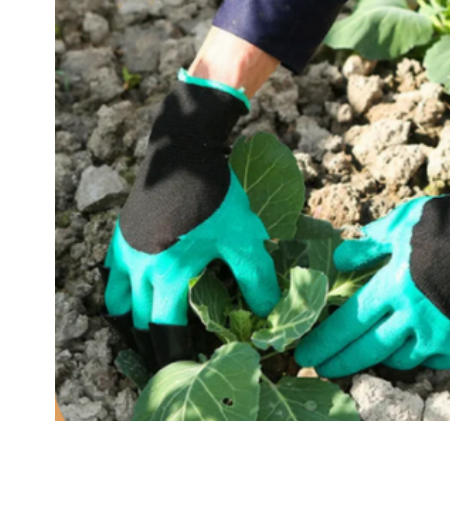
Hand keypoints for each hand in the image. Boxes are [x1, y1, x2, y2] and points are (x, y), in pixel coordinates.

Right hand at [103, 70, 280, 368]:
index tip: (194, 361)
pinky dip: (122, 292)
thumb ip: (256, 276)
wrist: (182, 153)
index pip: (166, 332)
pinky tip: (138, 292)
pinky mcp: (122, 237)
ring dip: (134, 319)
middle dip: (156, 342)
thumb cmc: (215, 196)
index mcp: (167, 276)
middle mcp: (139, 271)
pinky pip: (113, 276)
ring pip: (121, 303)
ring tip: (153, 329)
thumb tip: (269, 309)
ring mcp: (126, 254)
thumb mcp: (243, 237)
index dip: (179, 353)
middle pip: (140, 323)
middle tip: (175, 352)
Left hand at [295, 163, 449, 377]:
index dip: (324, 341)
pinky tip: (416, 344)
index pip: (349, 322)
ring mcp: (439, 334)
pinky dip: (422, 354)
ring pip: (400, 359)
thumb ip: (371, 243)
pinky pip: (434, 360)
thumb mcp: (404, 222)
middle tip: (322, 367)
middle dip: (341, 361)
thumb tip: (342, 256)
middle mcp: (413, 316)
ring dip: (383, 355)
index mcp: (394, 286)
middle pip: (368, 349)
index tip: (304, 352)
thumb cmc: (449, 224)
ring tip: (373, 350)